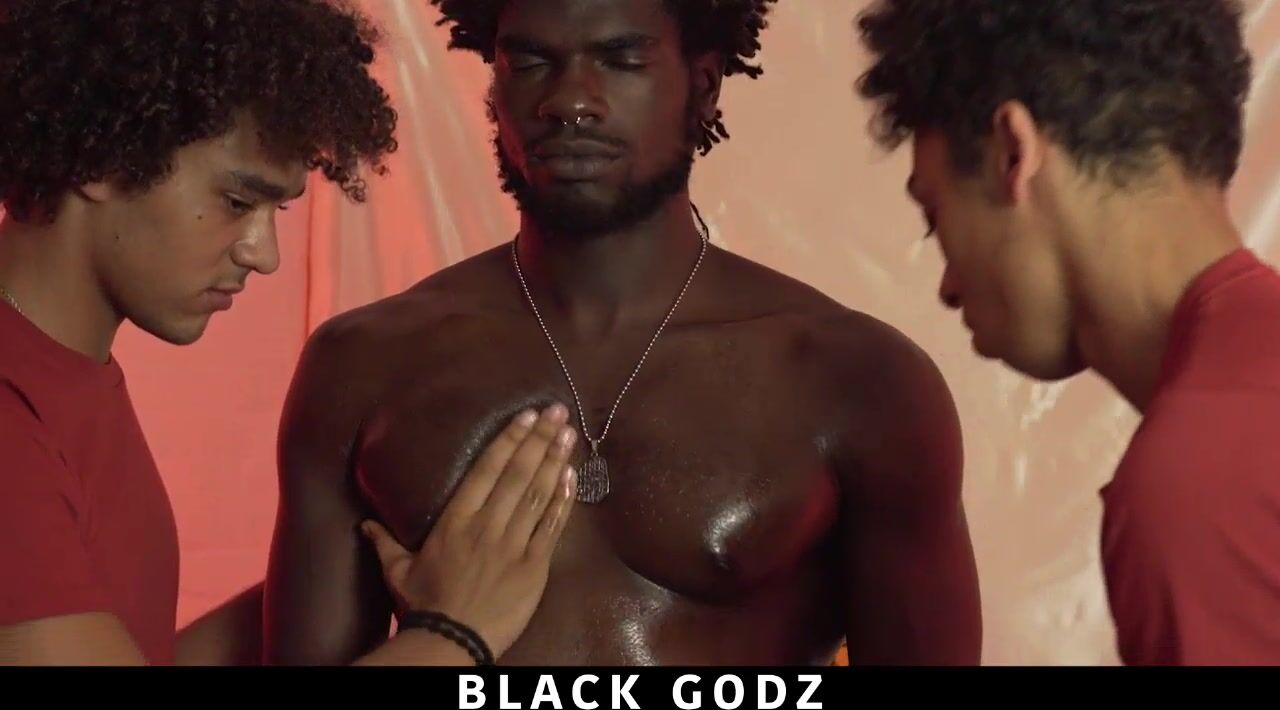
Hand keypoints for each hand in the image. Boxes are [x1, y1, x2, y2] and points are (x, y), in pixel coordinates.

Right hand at [361, 404, 577, 658]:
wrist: (450, 644)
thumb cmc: (424, 606)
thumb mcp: (398, 571)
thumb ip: (384, 542)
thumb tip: (363, 524)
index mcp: (456, 520)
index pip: (486, 470)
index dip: (508, 440)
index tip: (525, 416)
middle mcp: (487, 525)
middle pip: (517, 474)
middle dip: (539, 439)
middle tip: (557, 411)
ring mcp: (513, 545)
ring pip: (537, 494)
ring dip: (554, 460)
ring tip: (569, 433)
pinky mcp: (534, 567)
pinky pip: (551, 527)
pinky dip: (563, 500)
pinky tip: (571, 475)